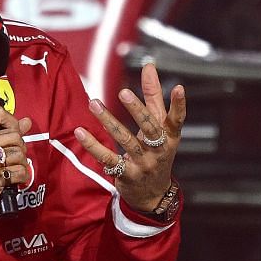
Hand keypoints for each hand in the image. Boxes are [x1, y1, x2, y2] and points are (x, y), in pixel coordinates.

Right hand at [0, 104, 33, 222]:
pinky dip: (21, 176)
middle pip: (14, 135)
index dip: (12, 121)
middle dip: (20, 146)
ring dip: (22, 162)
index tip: (14, 131)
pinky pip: (18, 172)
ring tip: (13, 167)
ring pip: (18, 154)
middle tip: (14, 155)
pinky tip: (14, 178)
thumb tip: (26, 122)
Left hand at [74, 61, 186, 212]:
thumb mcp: (159, 127)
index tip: (179, 88)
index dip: (179, 105)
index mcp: (169, 137)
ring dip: (108, 121)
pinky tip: (80, 132)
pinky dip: (93, 145)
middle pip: (149, 128)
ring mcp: (143, 163)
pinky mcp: (126, 174)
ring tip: (94, 103)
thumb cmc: (155, 151)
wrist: (152, 195)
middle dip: (137, 110)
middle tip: (123, 92)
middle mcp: (159, 150)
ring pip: (125, 140)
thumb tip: (149, 66)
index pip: (176, 120)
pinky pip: (108, 158)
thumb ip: (154, 96)